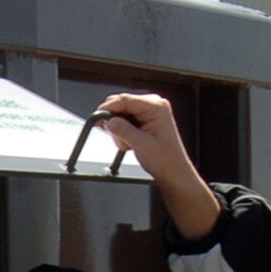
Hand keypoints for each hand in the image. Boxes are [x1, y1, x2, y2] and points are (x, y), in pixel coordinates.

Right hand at [95, 93, 220, 239]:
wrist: (173, 172)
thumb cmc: (166, 159)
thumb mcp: (142, 145)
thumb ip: (124, 131)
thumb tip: (109, 121)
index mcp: (157, 107)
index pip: (126, 100)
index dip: (109, 107)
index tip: (97, 117)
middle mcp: (153, 105)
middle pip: (121, 104)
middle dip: (115, 122)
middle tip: (119, 139)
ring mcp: (149, 111)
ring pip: (121, 114)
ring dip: (119, 130)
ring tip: (129, 144)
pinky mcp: (144, 119)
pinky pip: (125, 120)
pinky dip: (123, 132)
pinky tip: (131, 142)